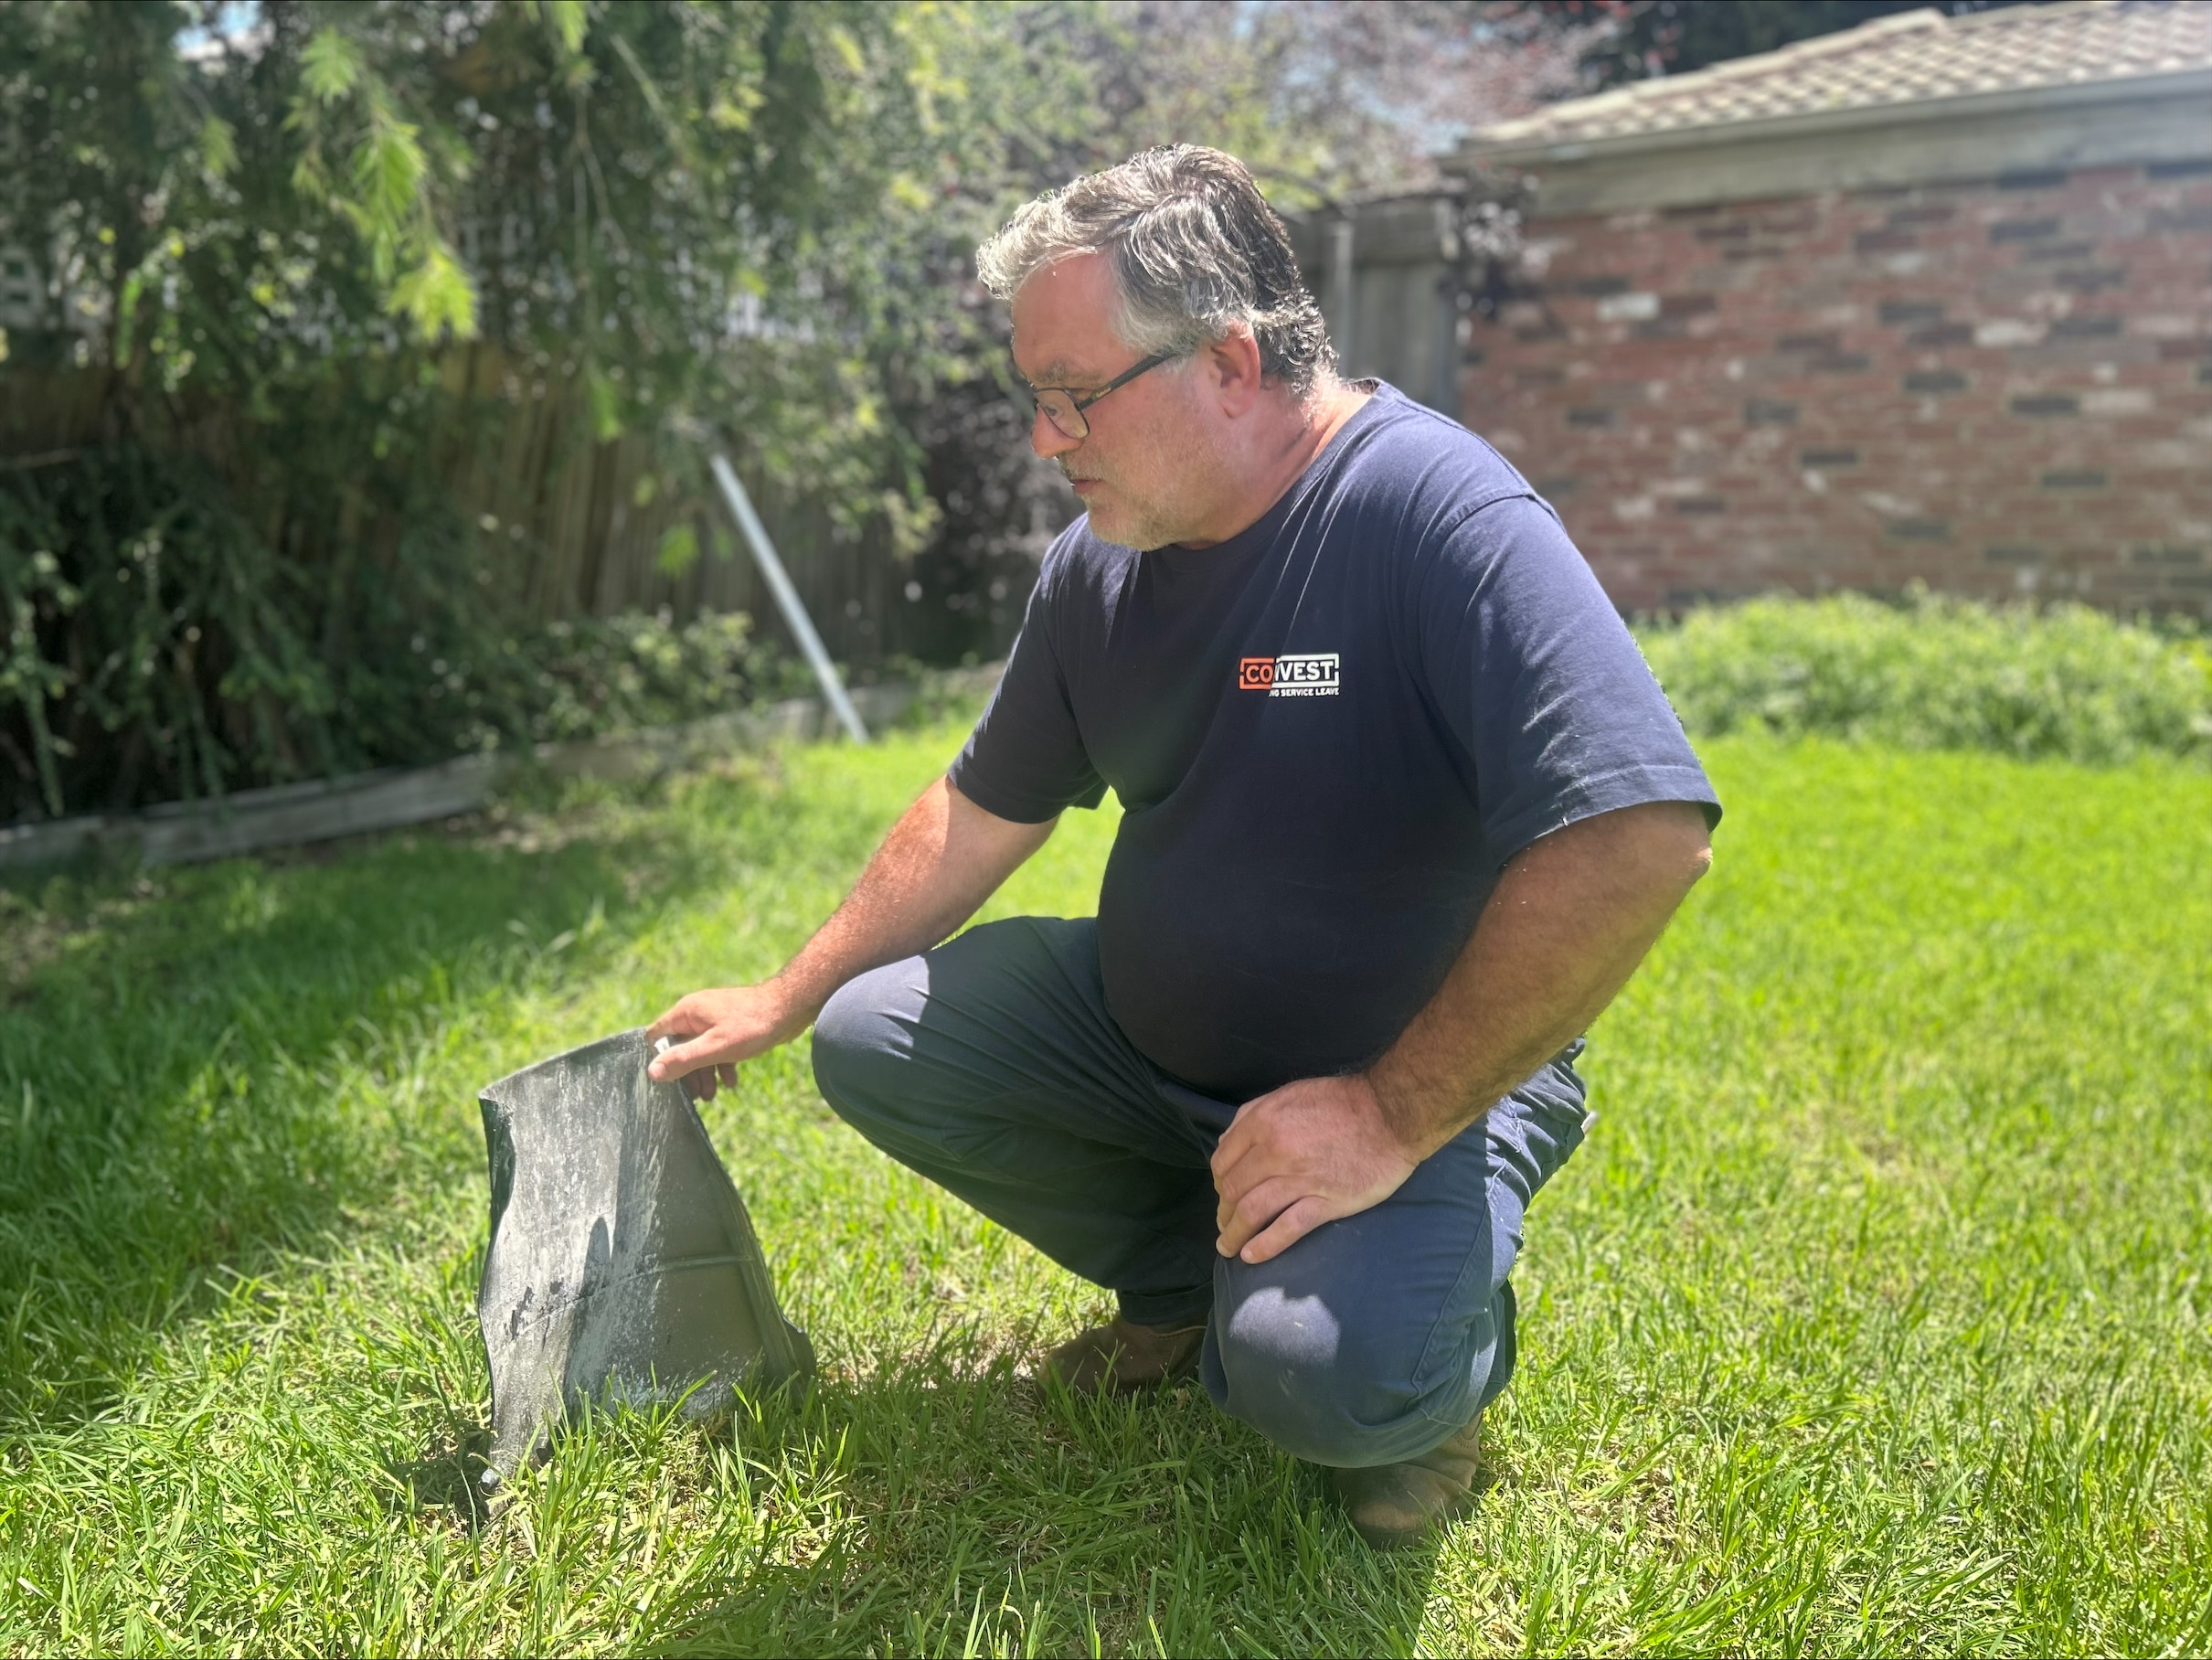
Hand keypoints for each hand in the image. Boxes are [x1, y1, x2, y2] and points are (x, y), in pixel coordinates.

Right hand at [645, 982, 807, 1100]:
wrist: (791, 1009)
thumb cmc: (752, 1026)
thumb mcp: (715, 1047)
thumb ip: (683, 1059)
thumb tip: (652, 1072)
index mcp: (687, 1013)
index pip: (657, 1036)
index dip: (657, 1058)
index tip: (665, 1081)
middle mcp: (697, 1013)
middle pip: (679, 1046)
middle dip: (686, 1073)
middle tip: (696, 1097)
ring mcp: (715, 1019)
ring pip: (700, 1050)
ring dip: (705, 1073)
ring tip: (712, 1096)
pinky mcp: (731, 1026)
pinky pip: (718, 1047)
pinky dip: (722, 1064)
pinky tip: (732, 1082)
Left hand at [1209, 1073, 1418, 1265]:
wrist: (1390, 1114)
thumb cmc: (1340, 1101)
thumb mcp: (1288, 1094)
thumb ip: (1252, 1114)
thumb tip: (1225, 1143)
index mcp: (1263, 1122)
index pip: (1223, 1162)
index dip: (1218, 1183)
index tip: (1223, 1195)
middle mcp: (1276, 1151)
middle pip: (1233, 1190)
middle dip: (1223, 1213)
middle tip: (1225, 1226)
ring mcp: (1301, 1178)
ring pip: (1253, 1212)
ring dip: (1235, 1234)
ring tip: (1230, 1248)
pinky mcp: (1326, 1202)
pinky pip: (1287, 1228)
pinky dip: (1265, 1246)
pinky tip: (1252, 1256)